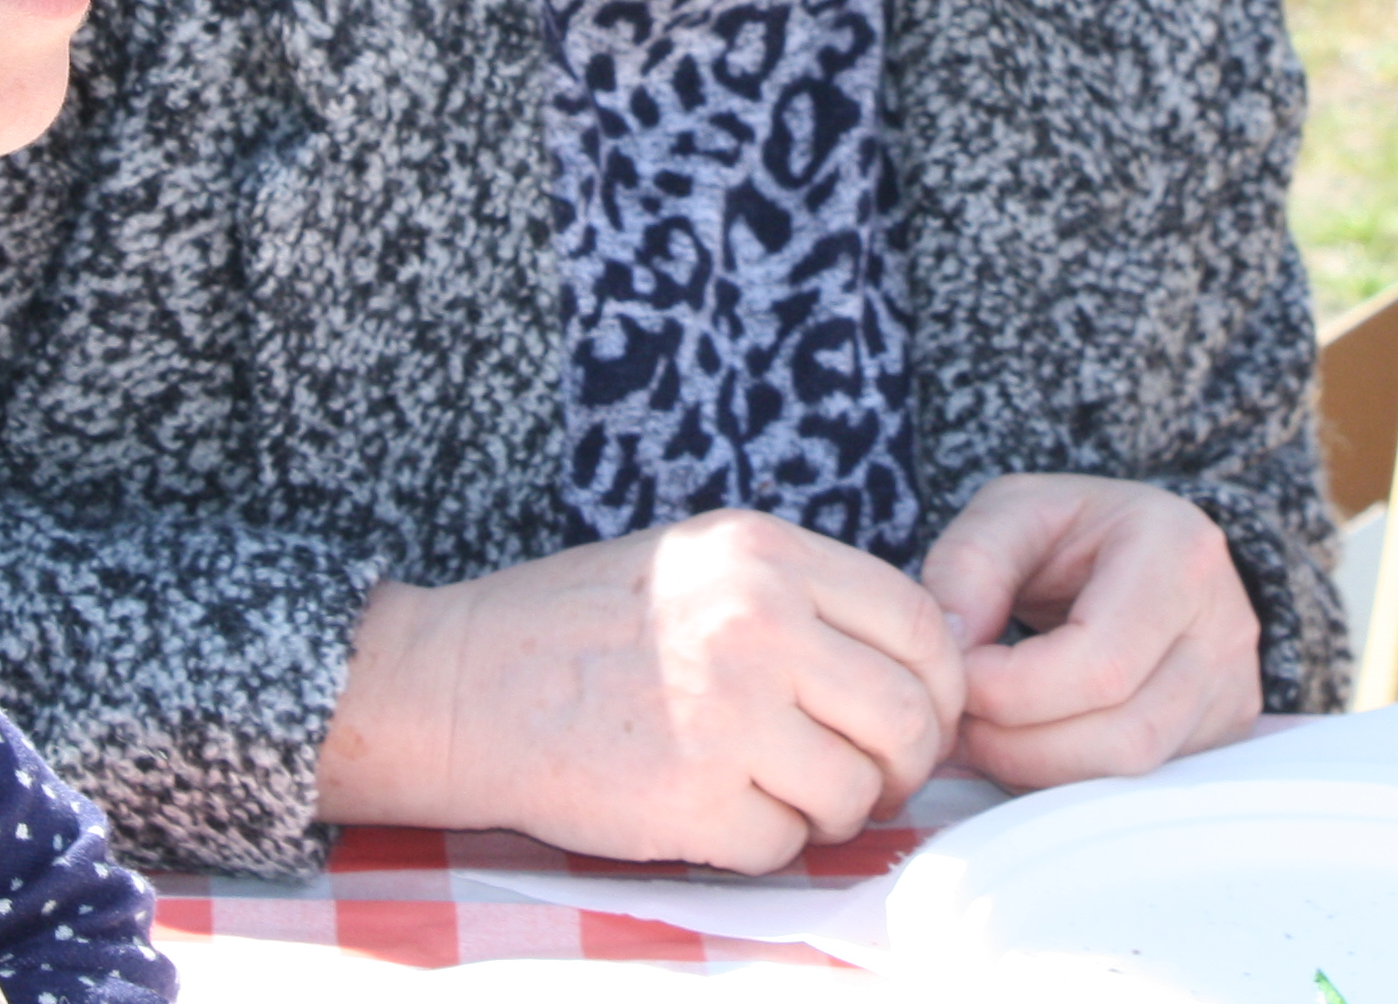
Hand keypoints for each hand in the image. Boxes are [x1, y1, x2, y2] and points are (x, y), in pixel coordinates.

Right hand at [315, 508, 966, 871]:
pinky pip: (785, 844)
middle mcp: (758, 622)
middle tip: (863, 777)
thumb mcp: (700, 564)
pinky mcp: (692, 798)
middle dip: (900, 764)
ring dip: (828, 810)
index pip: (920, 624)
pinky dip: (761, 843)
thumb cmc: (580, 624)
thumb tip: (922, 662)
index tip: (912, 716)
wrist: (460, 683)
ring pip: (857, 792)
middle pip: (910, 717)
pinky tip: (712, 812)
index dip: (936, 686)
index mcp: (766, 554)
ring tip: (770, 790)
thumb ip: (804, 597)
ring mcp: (727, 711)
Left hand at [917, 475, 1260, 789]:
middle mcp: (1224, 626)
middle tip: (960, 721)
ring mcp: (1232, 688)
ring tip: (986, 733)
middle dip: (1020, 745)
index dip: (1013, 691)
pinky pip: (1143, 786)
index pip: (1101, 665)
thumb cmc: (1071, 528)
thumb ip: (969, 566)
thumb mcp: (1010, 512)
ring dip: (1040, 771)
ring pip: (1135, 774)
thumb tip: (951, 651)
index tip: (957, 678)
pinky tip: (1029, 744)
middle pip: (1125, 735)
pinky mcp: (1221, 735)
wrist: (1137, 543)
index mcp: (1178, 552)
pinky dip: (1070, 780)